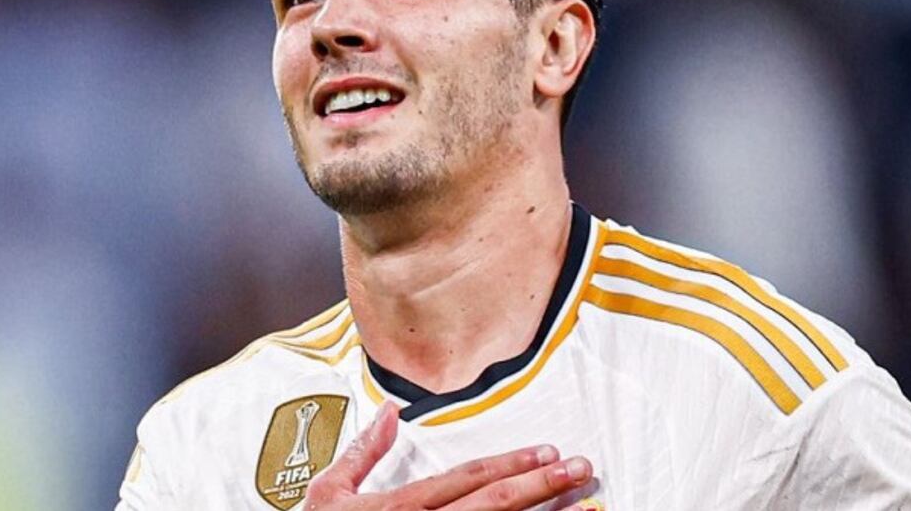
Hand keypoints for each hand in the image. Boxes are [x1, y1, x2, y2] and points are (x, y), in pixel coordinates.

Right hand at [303, 403, 594, 509]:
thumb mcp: (328, 495)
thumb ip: (363, 453)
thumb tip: (389, 410)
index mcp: (399, 509)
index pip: (466, 480)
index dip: (510, 464)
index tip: (547, 450)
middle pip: (492, 507)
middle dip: (542, 485)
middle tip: (581, 468)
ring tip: (582, 502)